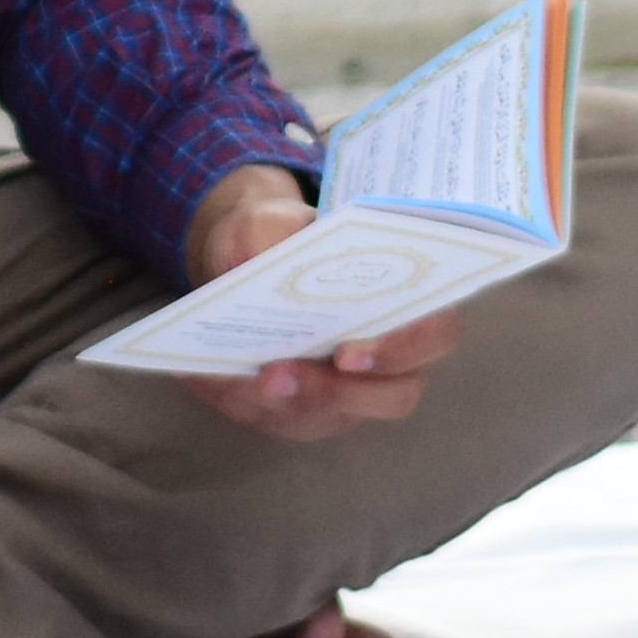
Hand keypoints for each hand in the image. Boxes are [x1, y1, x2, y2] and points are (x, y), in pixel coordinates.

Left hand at [164, 166, 457, 440]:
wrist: (248, 256)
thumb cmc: (279, 236)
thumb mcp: (271, 218)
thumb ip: (271, 229)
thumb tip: (255, 260)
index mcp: (407, 302)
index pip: (434, 335)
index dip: (402, 349)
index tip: (350, 349)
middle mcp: (391, 360)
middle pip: (389, 396)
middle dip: (331, 390)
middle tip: (276, 373)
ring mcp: (351, 394)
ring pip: (325, 417)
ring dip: (277, 402)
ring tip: (235, 376)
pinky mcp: (305, 412)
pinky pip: (274, 419)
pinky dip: (236, 398)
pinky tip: (202, 375)